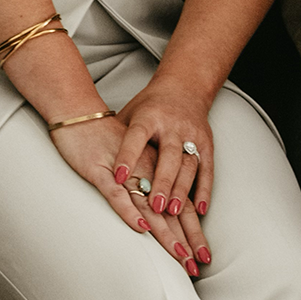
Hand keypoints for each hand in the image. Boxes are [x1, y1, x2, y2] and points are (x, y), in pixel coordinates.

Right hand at [48, 110, 203, 277]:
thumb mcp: (132, 160)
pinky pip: (117, 194)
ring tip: (179, 255)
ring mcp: (125, 172)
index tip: (202, 258)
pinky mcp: (101, 171)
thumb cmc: (104, 138)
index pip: (180, 206)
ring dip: (166, 233)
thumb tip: (155, 214)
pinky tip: (141, 228)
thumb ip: (145, 183)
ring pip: (150, 207)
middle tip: (197, 267)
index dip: (193, 233)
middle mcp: (146, 172)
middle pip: (172, 210)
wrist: (79, 112)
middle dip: (186, 240)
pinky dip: (129, 212)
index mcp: (156, 170)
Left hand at [111, 71, 215, 245]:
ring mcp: (192, 134)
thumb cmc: (150, 106)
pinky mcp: (207, 144)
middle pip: (169, 155)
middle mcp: (172, 125)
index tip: (118, 177)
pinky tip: (199, 210)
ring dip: (181, 190)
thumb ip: (117, 137)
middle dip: (162, 182)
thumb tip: (94, 159)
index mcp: (149, 116)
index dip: (127, 156)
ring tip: (172, 212)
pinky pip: (207, 169)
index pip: (136, 137)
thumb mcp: (129, 114)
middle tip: (155, 207)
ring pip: (188, 165)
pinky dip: (204, 190)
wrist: (184, 87)